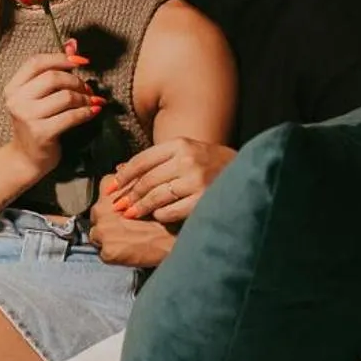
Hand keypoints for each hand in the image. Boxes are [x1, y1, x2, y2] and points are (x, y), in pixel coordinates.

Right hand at [3, 43, 101, 181]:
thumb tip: (73, 44)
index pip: (36, 62)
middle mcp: (16, 101)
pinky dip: (86, 113)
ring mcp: (27, 117)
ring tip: (91, 102)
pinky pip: (71, 116)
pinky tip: (93, 112)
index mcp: (12, 88)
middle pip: (53, 77)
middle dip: (76, 80)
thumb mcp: (39, 96)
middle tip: (87, 88)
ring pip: (65, 96)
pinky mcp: (41, 133)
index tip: (81, 62)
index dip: (61, 58)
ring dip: (84, 98)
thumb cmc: (36, 123)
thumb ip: (53, 70)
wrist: (26, 159)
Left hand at [91, 176, 175, 268]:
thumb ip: (129, 183)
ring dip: (106, 237)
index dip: (111, 198)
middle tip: (125, 225)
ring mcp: (103, 232)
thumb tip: (119, 169)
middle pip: (96, 214)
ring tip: (126, 238)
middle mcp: (101, 211)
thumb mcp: (146, 191)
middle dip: (107, 219)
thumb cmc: (164, 218)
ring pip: (96, 234)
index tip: (118, 204)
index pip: (103, 189)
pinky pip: (103, 253)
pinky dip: (112, 254)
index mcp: (109, 193)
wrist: (174, 241)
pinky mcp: (107, 252)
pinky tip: (126, 250)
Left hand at [108, 137, 236, 224]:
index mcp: (180, 145)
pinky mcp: (202, 200)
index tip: (112, 187)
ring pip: (156, 196)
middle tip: (118, 205)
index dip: (124, 176)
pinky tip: (157, 215)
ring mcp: (196, 181)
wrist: (248, 173)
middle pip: (146, 180)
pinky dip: (160, 214)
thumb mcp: (186, 152)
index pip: (142, 161)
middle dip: (129, 195)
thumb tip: (119, 170)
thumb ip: (157, 160)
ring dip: (140, 207)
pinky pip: (170, 210)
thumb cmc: (211, 164)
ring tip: (130, 213)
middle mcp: (187, 160)